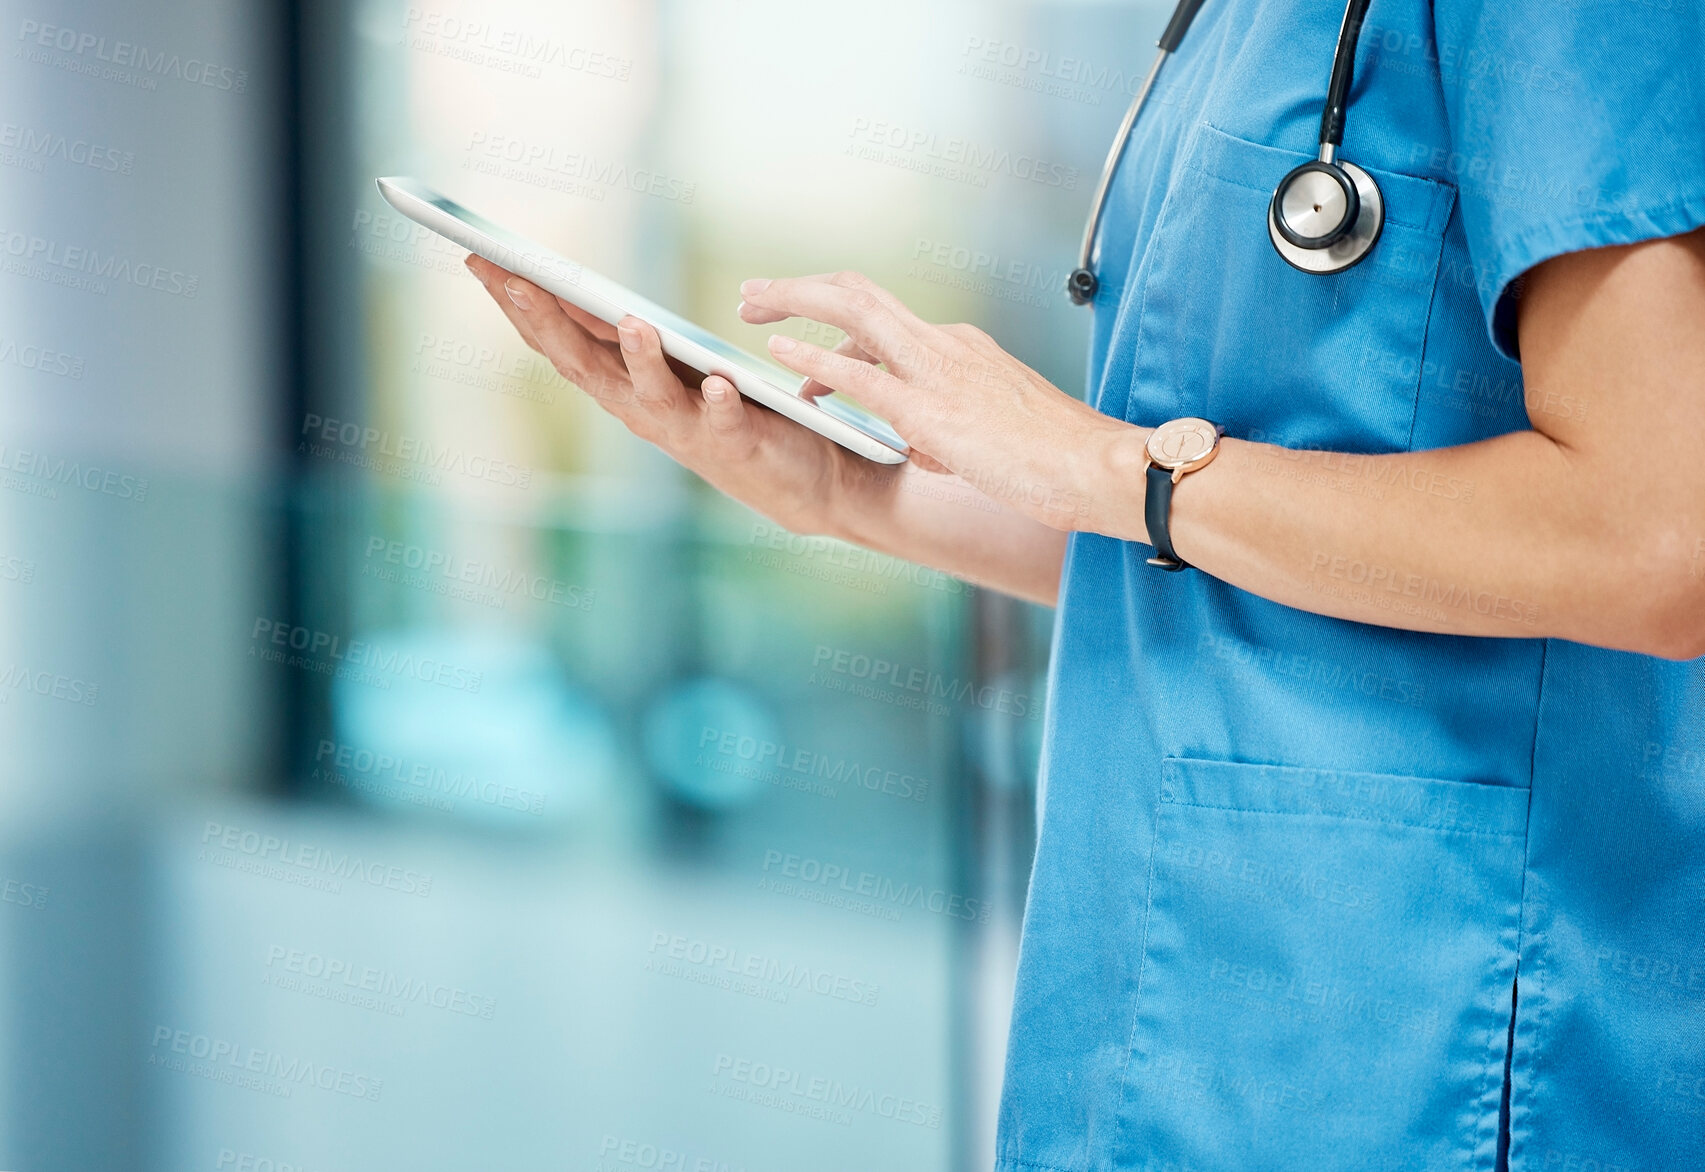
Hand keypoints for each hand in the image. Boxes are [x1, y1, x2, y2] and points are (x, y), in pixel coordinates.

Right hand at [464, 254, 882, 534]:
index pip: (557, 341)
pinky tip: (716, 382)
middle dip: (549, 321)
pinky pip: (725, 421)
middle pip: (585, 364)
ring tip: (633, 322)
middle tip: (516, 276)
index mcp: (621, 387)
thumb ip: (626, 340)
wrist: (804, 483)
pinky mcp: (741, 444)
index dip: (517, 304)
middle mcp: (643, 412)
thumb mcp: (669, 373)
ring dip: (640, 360)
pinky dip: (718, 403)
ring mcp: (689, 431)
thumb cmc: (731, 416)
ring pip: (651, 396)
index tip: (478, 257)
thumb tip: (575, 291)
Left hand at [738, 270, 1139, 530]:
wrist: (1102, 469)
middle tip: (752, 294)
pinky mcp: (933, 410)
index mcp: (960, 349)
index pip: (884, 320)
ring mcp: (938, 371)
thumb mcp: (993, 434)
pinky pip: (859, 374)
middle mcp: (945, 344)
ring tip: (749, 307)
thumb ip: (951, 429)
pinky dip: (813, 359)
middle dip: (800, 289)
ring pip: (852, 312)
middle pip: (858, 294)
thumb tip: (923, 442)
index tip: (796, 325)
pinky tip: (777, 357)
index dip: (832, 318)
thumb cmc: (1058, 461)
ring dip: (794, 302)